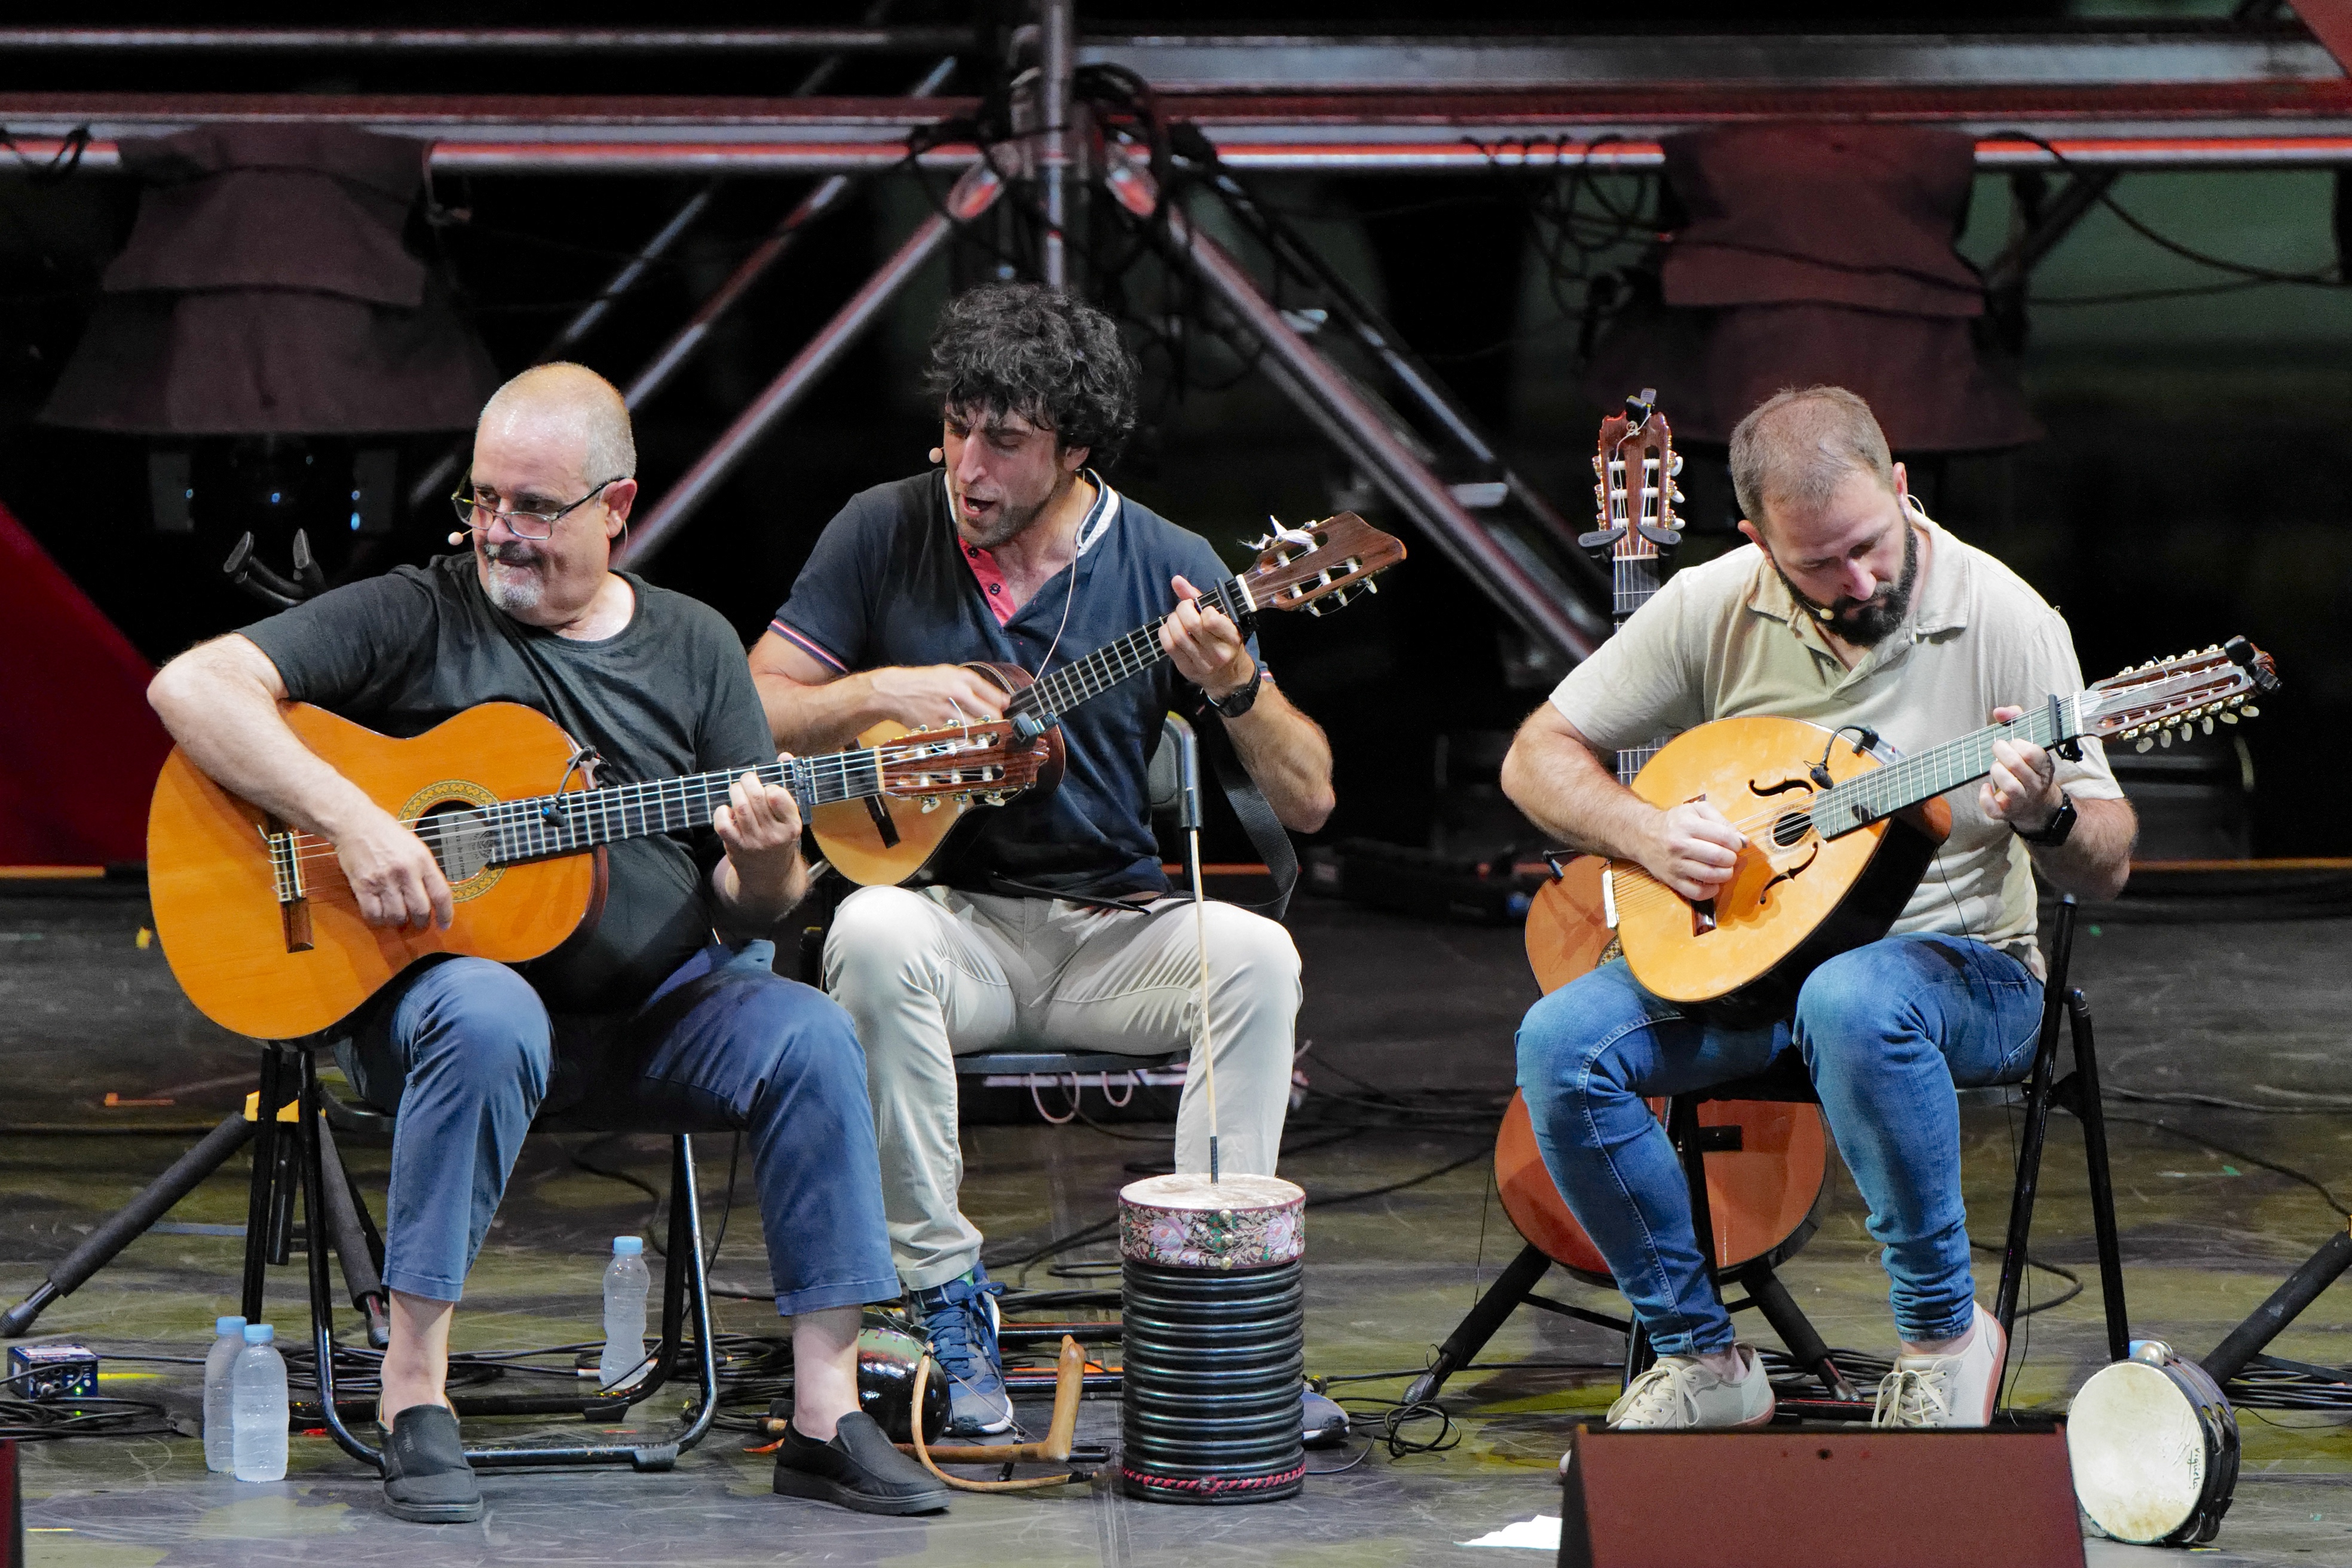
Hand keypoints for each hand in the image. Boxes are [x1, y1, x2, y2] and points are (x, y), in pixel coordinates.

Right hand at [333, 802, 453, 930]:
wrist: (355, 823)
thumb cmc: (387, 834)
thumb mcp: (415, 847)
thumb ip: (425, 870)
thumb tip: (434, 896)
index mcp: (422, 860)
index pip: (441, 894)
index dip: (446, 914)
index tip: (444, 924)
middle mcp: (405, 871)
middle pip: (420, 909)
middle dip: (421, 922)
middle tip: (418, 922)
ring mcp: (383, 880)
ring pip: (397, 916)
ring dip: (399, 921)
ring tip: (398, 916)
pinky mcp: (362, 886)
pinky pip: (373, 914)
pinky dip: (378, 920)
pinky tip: (380, 914)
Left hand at [713, 765, 803, 901]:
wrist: (769, 875)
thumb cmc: (779, 837)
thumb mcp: (790, 816)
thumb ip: (787, 784)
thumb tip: (784, 755)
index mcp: (792, 825)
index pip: (778, 796)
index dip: (769, 785)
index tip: (767, 787)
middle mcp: (774, 835)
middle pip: (756, 798)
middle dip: (748, 781)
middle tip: (746, 780)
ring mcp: (755, 842)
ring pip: (740, 808)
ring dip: (735, 792)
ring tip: (736, 790)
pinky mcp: (736, 847)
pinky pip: (723, 824)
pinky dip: (721, 812)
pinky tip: (727, 810)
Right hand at [863, 665, 1005, 729]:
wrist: (895, 692)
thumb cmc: (927, 681)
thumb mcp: (952, 673)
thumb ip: (979, 686)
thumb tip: (1005, 701)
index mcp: (962, 679)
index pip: (995, 698)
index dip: (1005, 709)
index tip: (1007, 714)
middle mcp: (956, 695)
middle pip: (991, 716)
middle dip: (998, 723)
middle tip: (997, 726)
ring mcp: (947, 714)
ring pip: (978, 731)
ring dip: (984, 734)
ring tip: (983, 733)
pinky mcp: (938, 730)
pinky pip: (961, 740)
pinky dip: (968, 742)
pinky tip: (967, 738)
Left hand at [1160, 575, 1253, 698]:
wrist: (1228, 677)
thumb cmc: (1225, 641)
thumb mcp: (1223, 619)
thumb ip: (1200, 597)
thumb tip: (1176, 580)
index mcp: (1231, 638)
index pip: (1212, 619)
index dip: (1203, 608)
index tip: (1205, 609)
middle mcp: (1217, 653)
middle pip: (1191, 624)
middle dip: (1183, 609)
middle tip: (1185, 608)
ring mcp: (1201, 663)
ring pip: (1177, 634)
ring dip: (1173, 620)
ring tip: (1178, 618)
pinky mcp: (1186, 669)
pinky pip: (1168, 646)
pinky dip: (1165, 632)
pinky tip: (1171, 629)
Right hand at [1642, 799, 1745, 901]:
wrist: (1643, 835)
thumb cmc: (1674, 822)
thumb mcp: (1697, 810)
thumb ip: (1722, 821)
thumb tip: (1743, 841)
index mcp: (1687, 824)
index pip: (1723, 836)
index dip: (1736, 842)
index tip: (1735, 844)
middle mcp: (1679, 845)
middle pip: (1718, 857)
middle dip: (1731, 858)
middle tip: (1730, 857)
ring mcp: (1675, 865)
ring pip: (1710, 876)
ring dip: (1725, 874)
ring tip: (1724, 869)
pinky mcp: (1672, 881)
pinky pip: (1697, 893)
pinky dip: (1711, 891)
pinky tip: (1713, 883)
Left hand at [1980, 704, 2063, 832]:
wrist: (2037, 805)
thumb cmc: (2028, 767)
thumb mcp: (2029, 743)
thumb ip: (2016, 721)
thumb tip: (1999, 711)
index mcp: (2044, 766)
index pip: (2032, 752)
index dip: (2017, 743)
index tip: (2012, 742)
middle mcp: (2036, 784)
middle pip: (2016, 765)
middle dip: (2001, 752)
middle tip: (1997, 749)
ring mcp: (2022, 800)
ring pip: (2008, 786)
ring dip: (1996, 771)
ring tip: (1995, 767)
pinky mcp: (2007, 813)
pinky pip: (1994, 809)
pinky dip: (1985, 797)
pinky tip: (1986, 787)